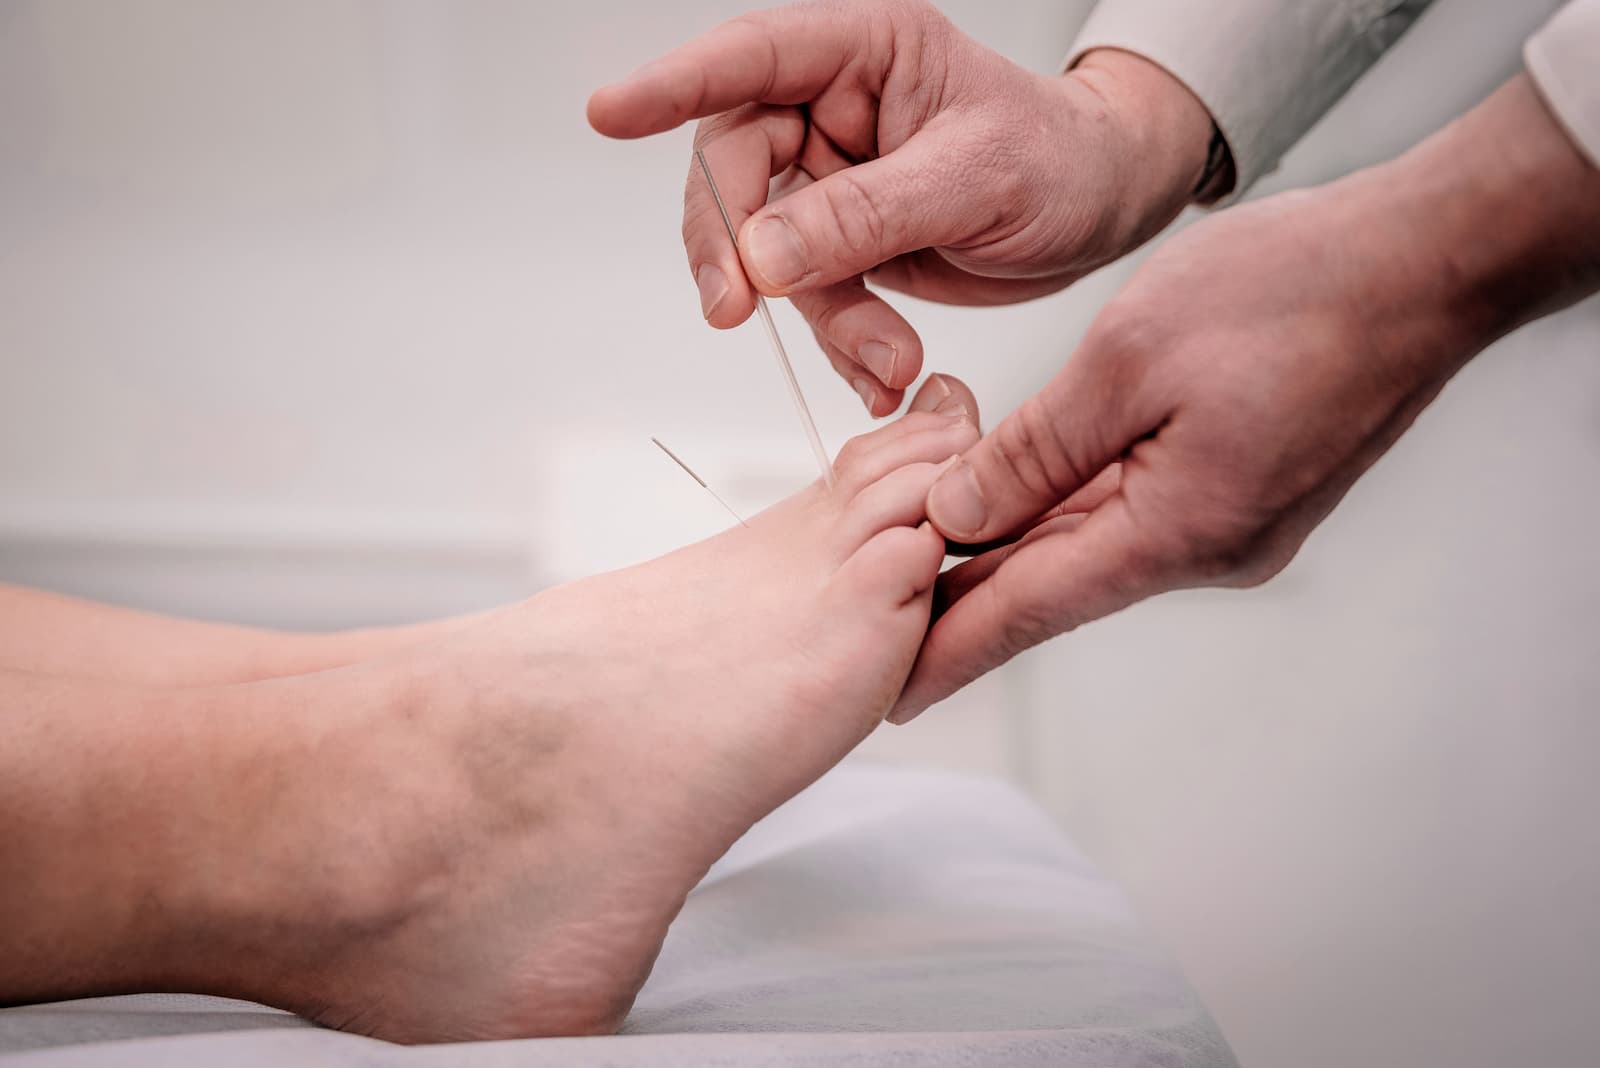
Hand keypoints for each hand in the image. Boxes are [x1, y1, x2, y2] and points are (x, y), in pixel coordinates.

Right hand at [587, 0, 1214, 413]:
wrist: (1100, 209)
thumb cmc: (1058, 159)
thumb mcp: (975, 178)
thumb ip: (867, 214)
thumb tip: (761, 254)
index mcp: (862, 53)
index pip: (749, 58)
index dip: (673, 84)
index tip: (610, 114)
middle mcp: (830, 111)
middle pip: (733, 172)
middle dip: (735, 249)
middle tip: (741, 310)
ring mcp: (831, 183)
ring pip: (769, 254)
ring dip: (818, 319)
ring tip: (886, 359)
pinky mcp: (844, 245)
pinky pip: (813, 301)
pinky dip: (844, 344)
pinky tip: (883, 372)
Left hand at [892, 74, 1599, 720]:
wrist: (1424, 262)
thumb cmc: (1291, 294)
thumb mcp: (1127, 361)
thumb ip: (1034, 451)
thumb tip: (957, 515)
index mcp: (1176, 531)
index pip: (1032, 608)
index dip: (953, 648)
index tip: (892, 695)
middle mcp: (1208, 549)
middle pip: (1057, 586)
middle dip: (968, 608)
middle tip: (888, 641)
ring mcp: (1231, 524)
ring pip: (1092, 546)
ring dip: (1013, 555)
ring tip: (926, 576)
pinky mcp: (1242, 489)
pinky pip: (1130, 512)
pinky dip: (1066, 512)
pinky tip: (1014, 508)